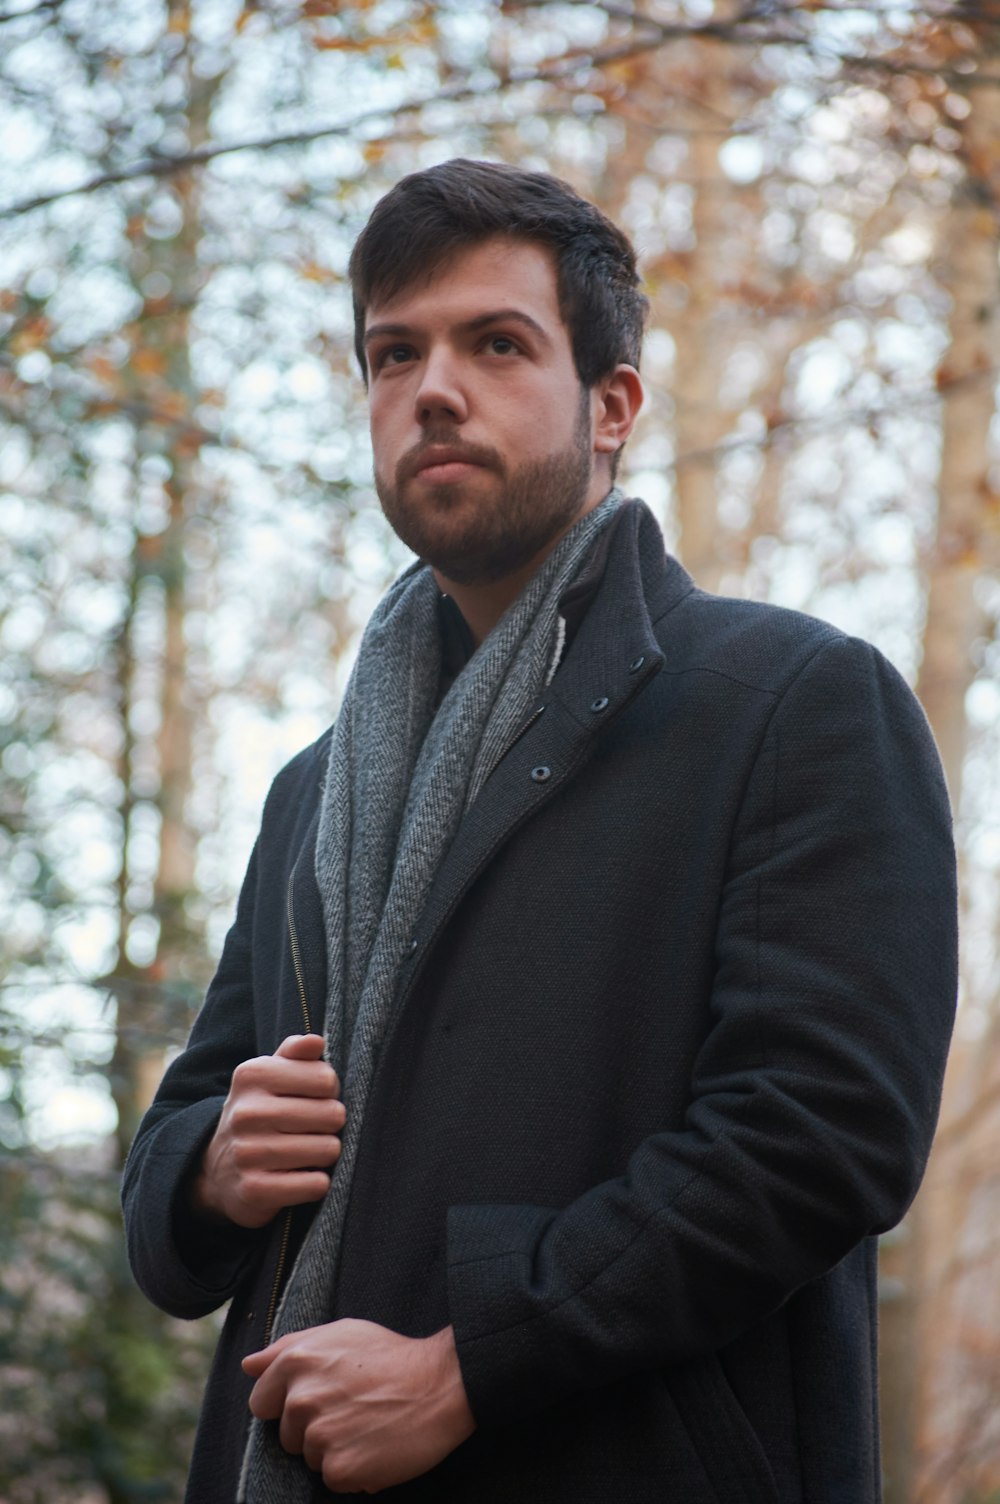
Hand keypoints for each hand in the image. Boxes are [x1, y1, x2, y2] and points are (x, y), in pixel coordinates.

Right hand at [192, 1034, 344, 1228]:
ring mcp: (247, 1152)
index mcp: (253, 1075)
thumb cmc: (259, 1114)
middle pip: (331, 1115)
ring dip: (326, 1154)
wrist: (216, 1172)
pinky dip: (317, 1183)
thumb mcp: (269, 1077)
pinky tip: (301, 1177)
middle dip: (331, 1125)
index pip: (326, 1079)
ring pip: (327, 1150)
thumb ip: (295, 1054)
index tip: (314, 1100)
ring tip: (307, 1153)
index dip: (330, 1092)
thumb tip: (316, 1041)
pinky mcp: (255, 1190)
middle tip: (314, 1130)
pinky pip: (315, 1184)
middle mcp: (246, 1112)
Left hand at [242, 1319, 475, 1493]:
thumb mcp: (341, 1334)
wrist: (440, 1384)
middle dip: (313, 1427)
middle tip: (352, 1409)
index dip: (287, 1403)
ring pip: (310, 1457)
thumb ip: (288, 1347)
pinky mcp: (338, 1468)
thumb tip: (248, 1365)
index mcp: (297, 1362)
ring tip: (367, 1425)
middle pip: (286, 1434)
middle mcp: (301, 1399)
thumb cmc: (391, 1356)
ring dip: (334, 1449)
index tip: (318, 1400)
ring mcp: (318, 1436)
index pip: (261, 1401)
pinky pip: (332, 1478)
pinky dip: (352, 1469)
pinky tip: (375, 1446)